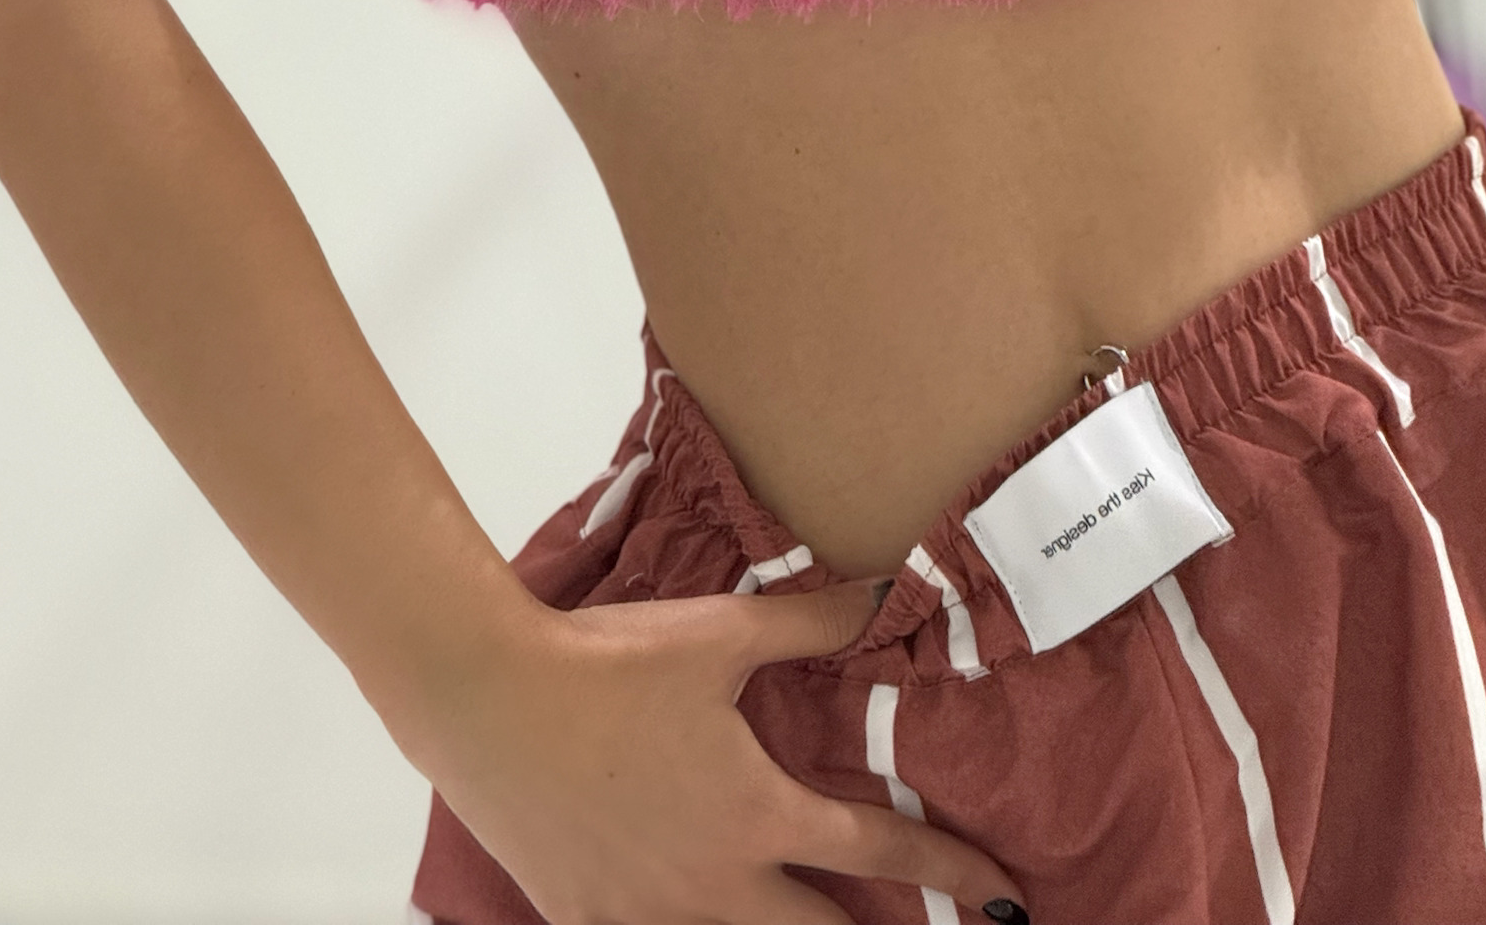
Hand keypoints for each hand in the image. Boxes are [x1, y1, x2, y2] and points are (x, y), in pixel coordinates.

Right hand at [411, 576, 1027, 924]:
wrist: (488, 699)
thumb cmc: (608, 664)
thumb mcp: (720, 634)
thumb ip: (810, 622)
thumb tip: (886, 592)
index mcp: (755, 817)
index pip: (876, 856)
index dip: (944, 869)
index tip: (997, 890)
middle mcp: (713, 887)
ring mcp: (648, 918)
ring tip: (803, 919)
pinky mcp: (587, 923)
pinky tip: (691, 916)